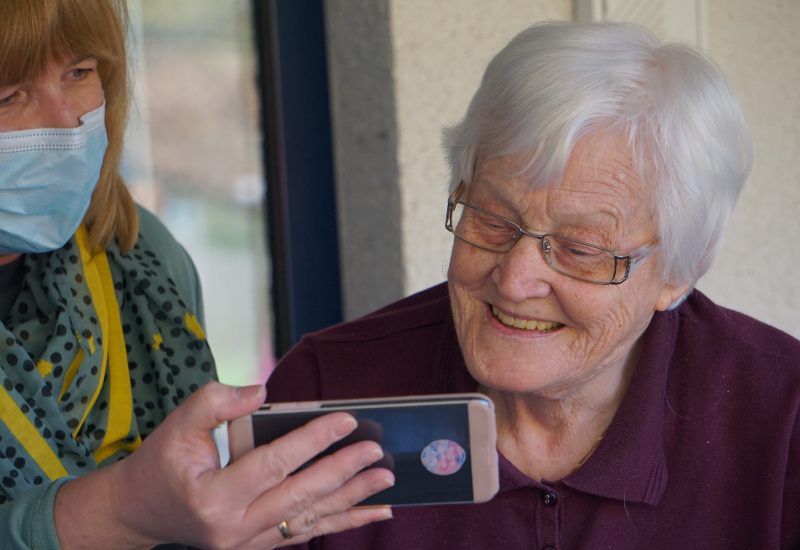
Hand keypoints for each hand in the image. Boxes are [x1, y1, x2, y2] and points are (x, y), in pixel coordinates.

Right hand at [54, 382, 393, 549]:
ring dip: (352, 499)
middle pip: (299, 496)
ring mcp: (247, 543)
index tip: (346, 420)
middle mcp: (233, 528)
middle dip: (342, 472)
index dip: (312, 440)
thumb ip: (216, 402)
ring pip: (309, 519)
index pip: (272, 464)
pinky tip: (372, 512)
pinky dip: (341, 521)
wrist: (141, 512)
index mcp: (213, 496)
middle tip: (376, 451)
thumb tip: (262, 391)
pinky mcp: (258, 546)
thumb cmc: (161, 464)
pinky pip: (306, 532)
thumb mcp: (177, 424)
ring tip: (384, 480)